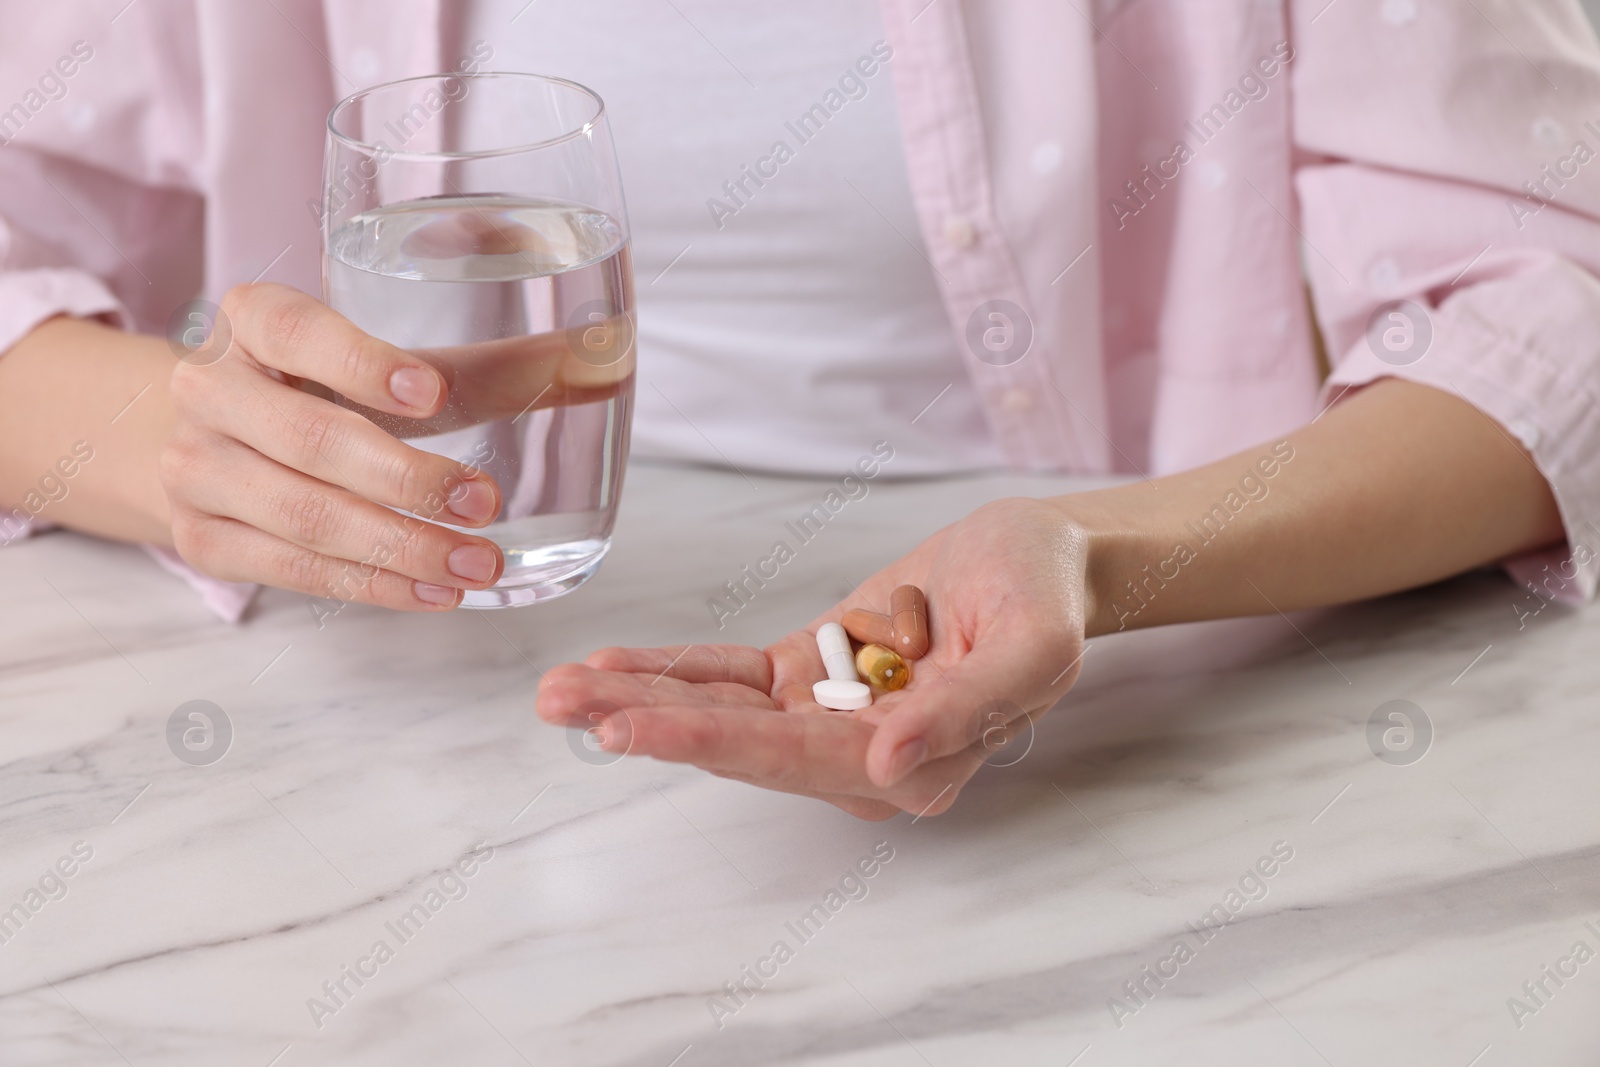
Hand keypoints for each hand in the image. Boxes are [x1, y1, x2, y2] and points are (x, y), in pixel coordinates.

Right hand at [161, 283, 507, 609]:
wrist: (209, 435)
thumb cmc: (323, 388)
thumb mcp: (389, 365)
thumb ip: (489, 369)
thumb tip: (606, 358)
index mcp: (253, 319)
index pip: (298, 332)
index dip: (362, 362)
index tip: (433, 392)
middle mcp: (209, 388)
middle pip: (311, 439)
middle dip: (407, 480)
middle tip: (486, 504)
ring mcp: (194, 467)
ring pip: (303, 516)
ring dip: (400, 547)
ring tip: (479, 564)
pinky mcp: (201, 538)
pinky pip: (292, 570)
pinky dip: (373, 585)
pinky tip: (434, 592)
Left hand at [536, 498, 1094, 818]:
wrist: (1038, 558)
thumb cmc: (1044, 597)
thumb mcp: (1033, 647)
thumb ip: (968, 713)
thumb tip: (888, 762)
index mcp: (917, 763)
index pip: (795, 757)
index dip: (709, 744)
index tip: (629, 730)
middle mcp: (859, 756)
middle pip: (739, 744)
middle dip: (649, 724)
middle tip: (562, 702)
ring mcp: (828, 716)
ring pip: (722, 713)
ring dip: (642, 699)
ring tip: (561, 688)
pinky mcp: (808, 676)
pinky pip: (731, 678)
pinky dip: (672, 673)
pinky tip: (612, 668)